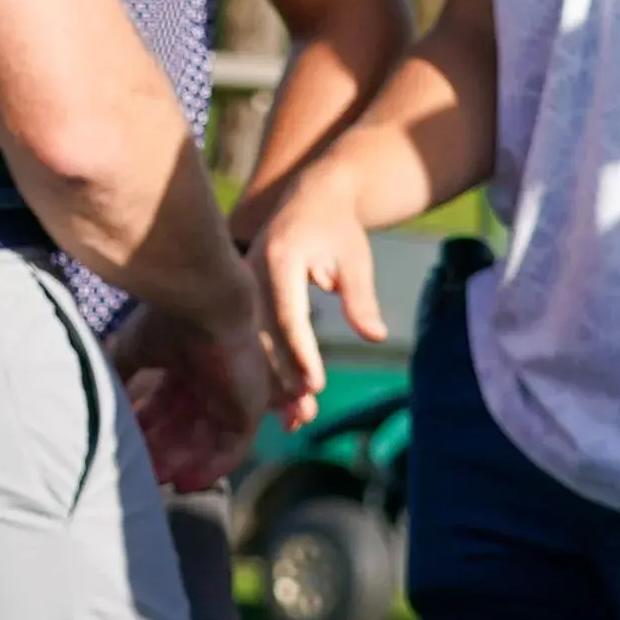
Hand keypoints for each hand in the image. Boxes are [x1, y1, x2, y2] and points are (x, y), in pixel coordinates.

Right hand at [110, 301, 268, 491]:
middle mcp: (209, 382)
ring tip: (160, 482)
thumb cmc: (169, 321)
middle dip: (162, 451)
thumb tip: (99, 396)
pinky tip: (186, 482)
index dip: (146, 428)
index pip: (165, 406)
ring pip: (205, 440)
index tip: (126, 448)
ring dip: (183, 463)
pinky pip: (232, 448)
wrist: (205, 304)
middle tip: (140, 473)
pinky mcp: (249, 408)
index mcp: (184, 366)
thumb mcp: (132, 350)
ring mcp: (232, 396)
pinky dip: (211, 467)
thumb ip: (120, 374)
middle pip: (184, 427)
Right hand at [248, 193, 384, 421]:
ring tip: (296, 421)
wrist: (311, 198)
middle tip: (305, 416)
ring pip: (255, 345)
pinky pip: (253, 340)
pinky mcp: (244, 300)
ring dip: (274, 384)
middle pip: (264, 337)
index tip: (315, 385)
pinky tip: (282, 405)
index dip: (300, 353)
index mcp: (279, 260)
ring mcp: (244, 288)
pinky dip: (268, 372)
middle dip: (283, 380)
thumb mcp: (355, 258)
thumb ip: (361, 297)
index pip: (288, 315)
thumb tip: (376, 335)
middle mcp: (252, 275)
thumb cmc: (337, 228)